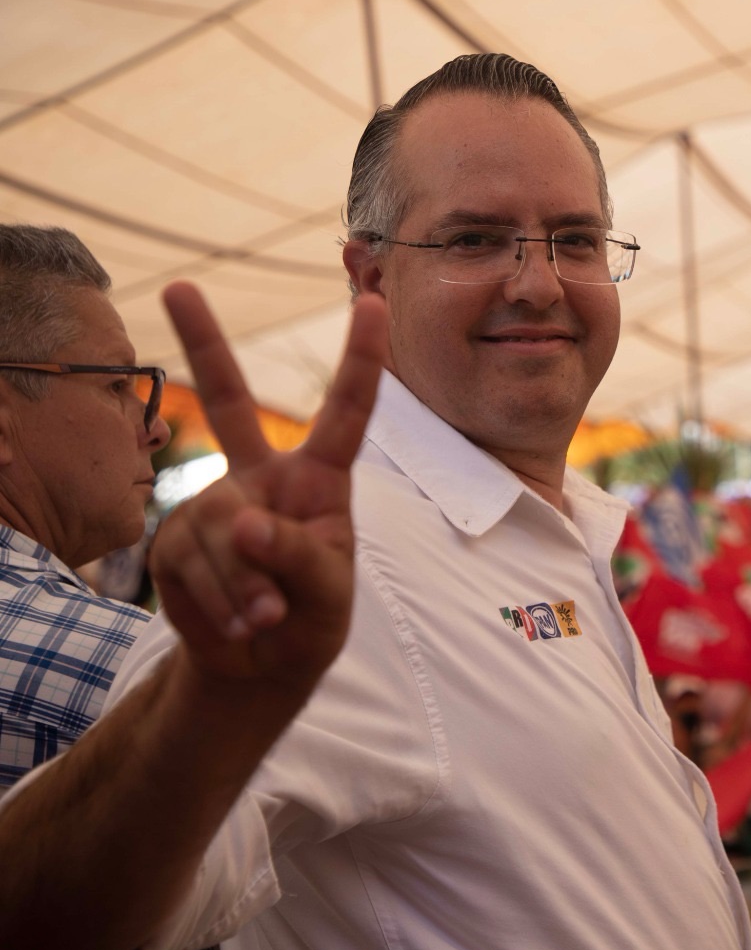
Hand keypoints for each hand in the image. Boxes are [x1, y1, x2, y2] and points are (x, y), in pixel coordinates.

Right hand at [148, 282, 385, 703]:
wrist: (258, 663)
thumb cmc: (310, 617)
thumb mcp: (328, 592)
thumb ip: (298, 555)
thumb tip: (246, 522)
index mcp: (319, 478)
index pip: (347, 413)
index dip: (361, 359)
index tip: (375, 303)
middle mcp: (262, 477)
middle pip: (228, 401)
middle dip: (201, 342)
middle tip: (179, 287)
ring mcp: (215, 502)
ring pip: (227, 529)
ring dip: (248, 586)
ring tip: (267, 616)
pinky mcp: (176, 536)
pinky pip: (195, 562)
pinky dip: (221, 601)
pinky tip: (236, 620)